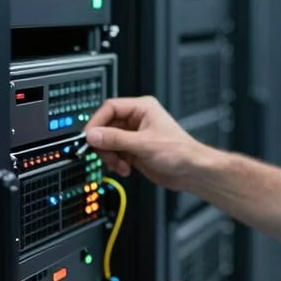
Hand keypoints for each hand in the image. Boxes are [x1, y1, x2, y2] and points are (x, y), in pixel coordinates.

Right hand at [84, 96, 212, 189]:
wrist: (191, 172)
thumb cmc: (180, 151)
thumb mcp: (144, 144)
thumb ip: (116, 139)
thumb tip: (93, 135)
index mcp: (142, 108)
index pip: (110, 108)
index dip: (97, 122)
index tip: (89, 137)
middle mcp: (136, 120)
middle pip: (106, 126)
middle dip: (104, 143)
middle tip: (105, 155)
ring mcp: (134, 135)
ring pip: (108, 142)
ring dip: (110, 156)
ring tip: (119, 165)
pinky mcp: (133, 150)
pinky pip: (114, 153)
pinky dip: (115, 162)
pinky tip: (125, 169)